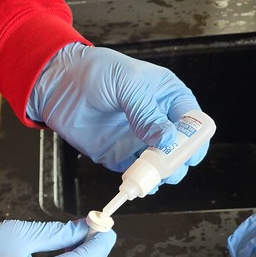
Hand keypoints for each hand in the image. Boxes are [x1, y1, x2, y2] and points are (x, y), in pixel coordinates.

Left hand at [28, 43, 205, 180]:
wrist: (60, 85)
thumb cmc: (95, 72)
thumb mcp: (126, 83)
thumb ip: (146, 112)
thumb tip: (167, 138)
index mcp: (166, 96)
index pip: (192, 120)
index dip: (195, 138)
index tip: (191, 153)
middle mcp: (156, 120)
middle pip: (180, 148)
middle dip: (179, 161)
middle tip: (170, 170)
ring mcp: (138, 140)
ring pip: (160, 165)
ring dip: (160, 175)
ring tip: (154, 178)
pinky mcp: (119, 155)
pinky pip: (135, 173)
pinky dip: (139, 181)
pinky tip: (139, 183)